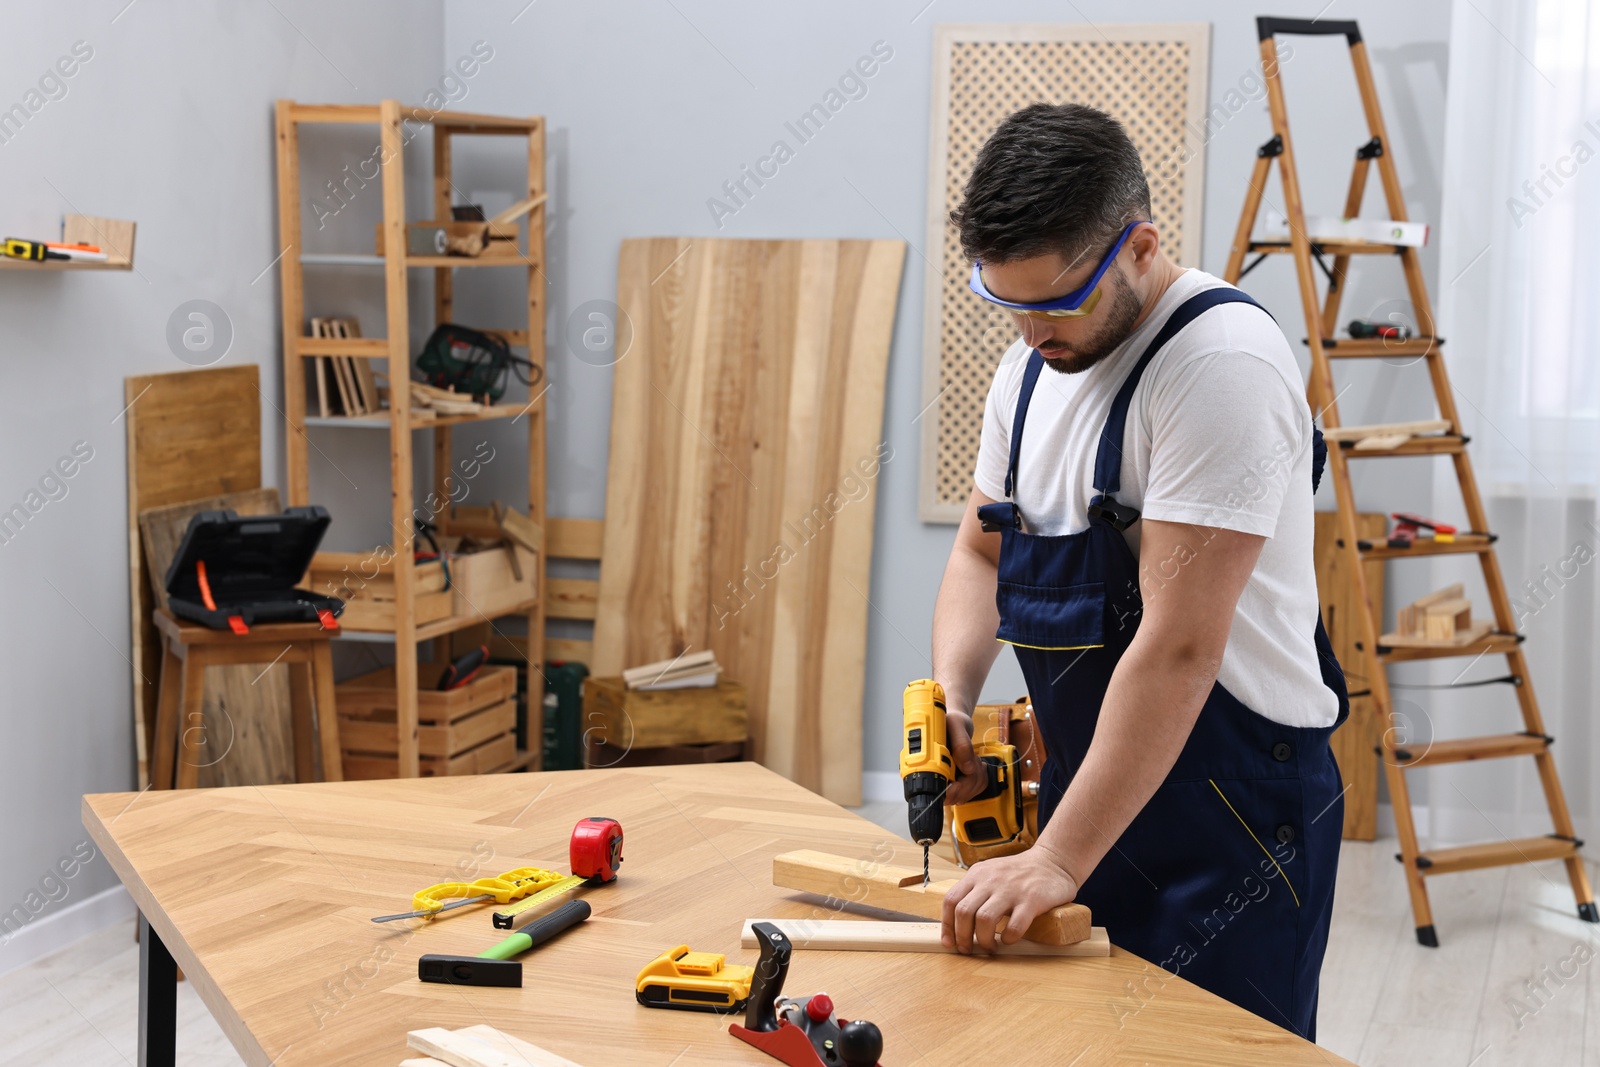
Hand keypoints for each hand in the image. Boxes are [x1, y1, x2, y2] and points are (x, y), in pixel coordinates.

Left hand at [940, 842, 1079, 953]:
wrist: (1053, 862)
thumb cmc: (1019, 873)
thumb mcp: (990, 873)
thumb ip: (974, 891)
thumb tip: (957, 922)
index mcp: (977, 874)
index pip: (951, 900)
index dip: (947, 925)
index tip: (949, 942)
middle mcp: (991, 880)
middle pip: (964, 912)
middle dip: (963, 937)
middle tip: (969, 949)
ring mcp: (1011, 890)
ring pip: (984, 919)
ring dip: (983, 940)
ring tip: (990, 947)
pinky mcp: (1032, 900)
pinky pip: (1015, 926)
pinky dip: (1008, 938)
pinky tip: (1009, 939)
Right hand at [942, 708, 985, 805]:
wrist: (954, 721)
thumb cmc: (948, 720)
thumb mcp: (956, 724)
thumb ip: (961, 744)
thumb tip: (967, 767)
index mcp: (927, 764)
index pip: (937, 793)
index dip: (951, 791)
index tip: (959, 782)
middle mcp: (936, 775)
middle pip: (956, 797)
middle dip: (969, 780)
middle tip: (970, 760)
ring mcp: (948, 780)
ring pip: (968, 794)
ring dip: (977, 777)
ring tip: (973, 759)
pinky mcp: (960, 781)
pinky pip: (976, 788)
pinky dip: (981, 776)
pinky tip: (976, 764)